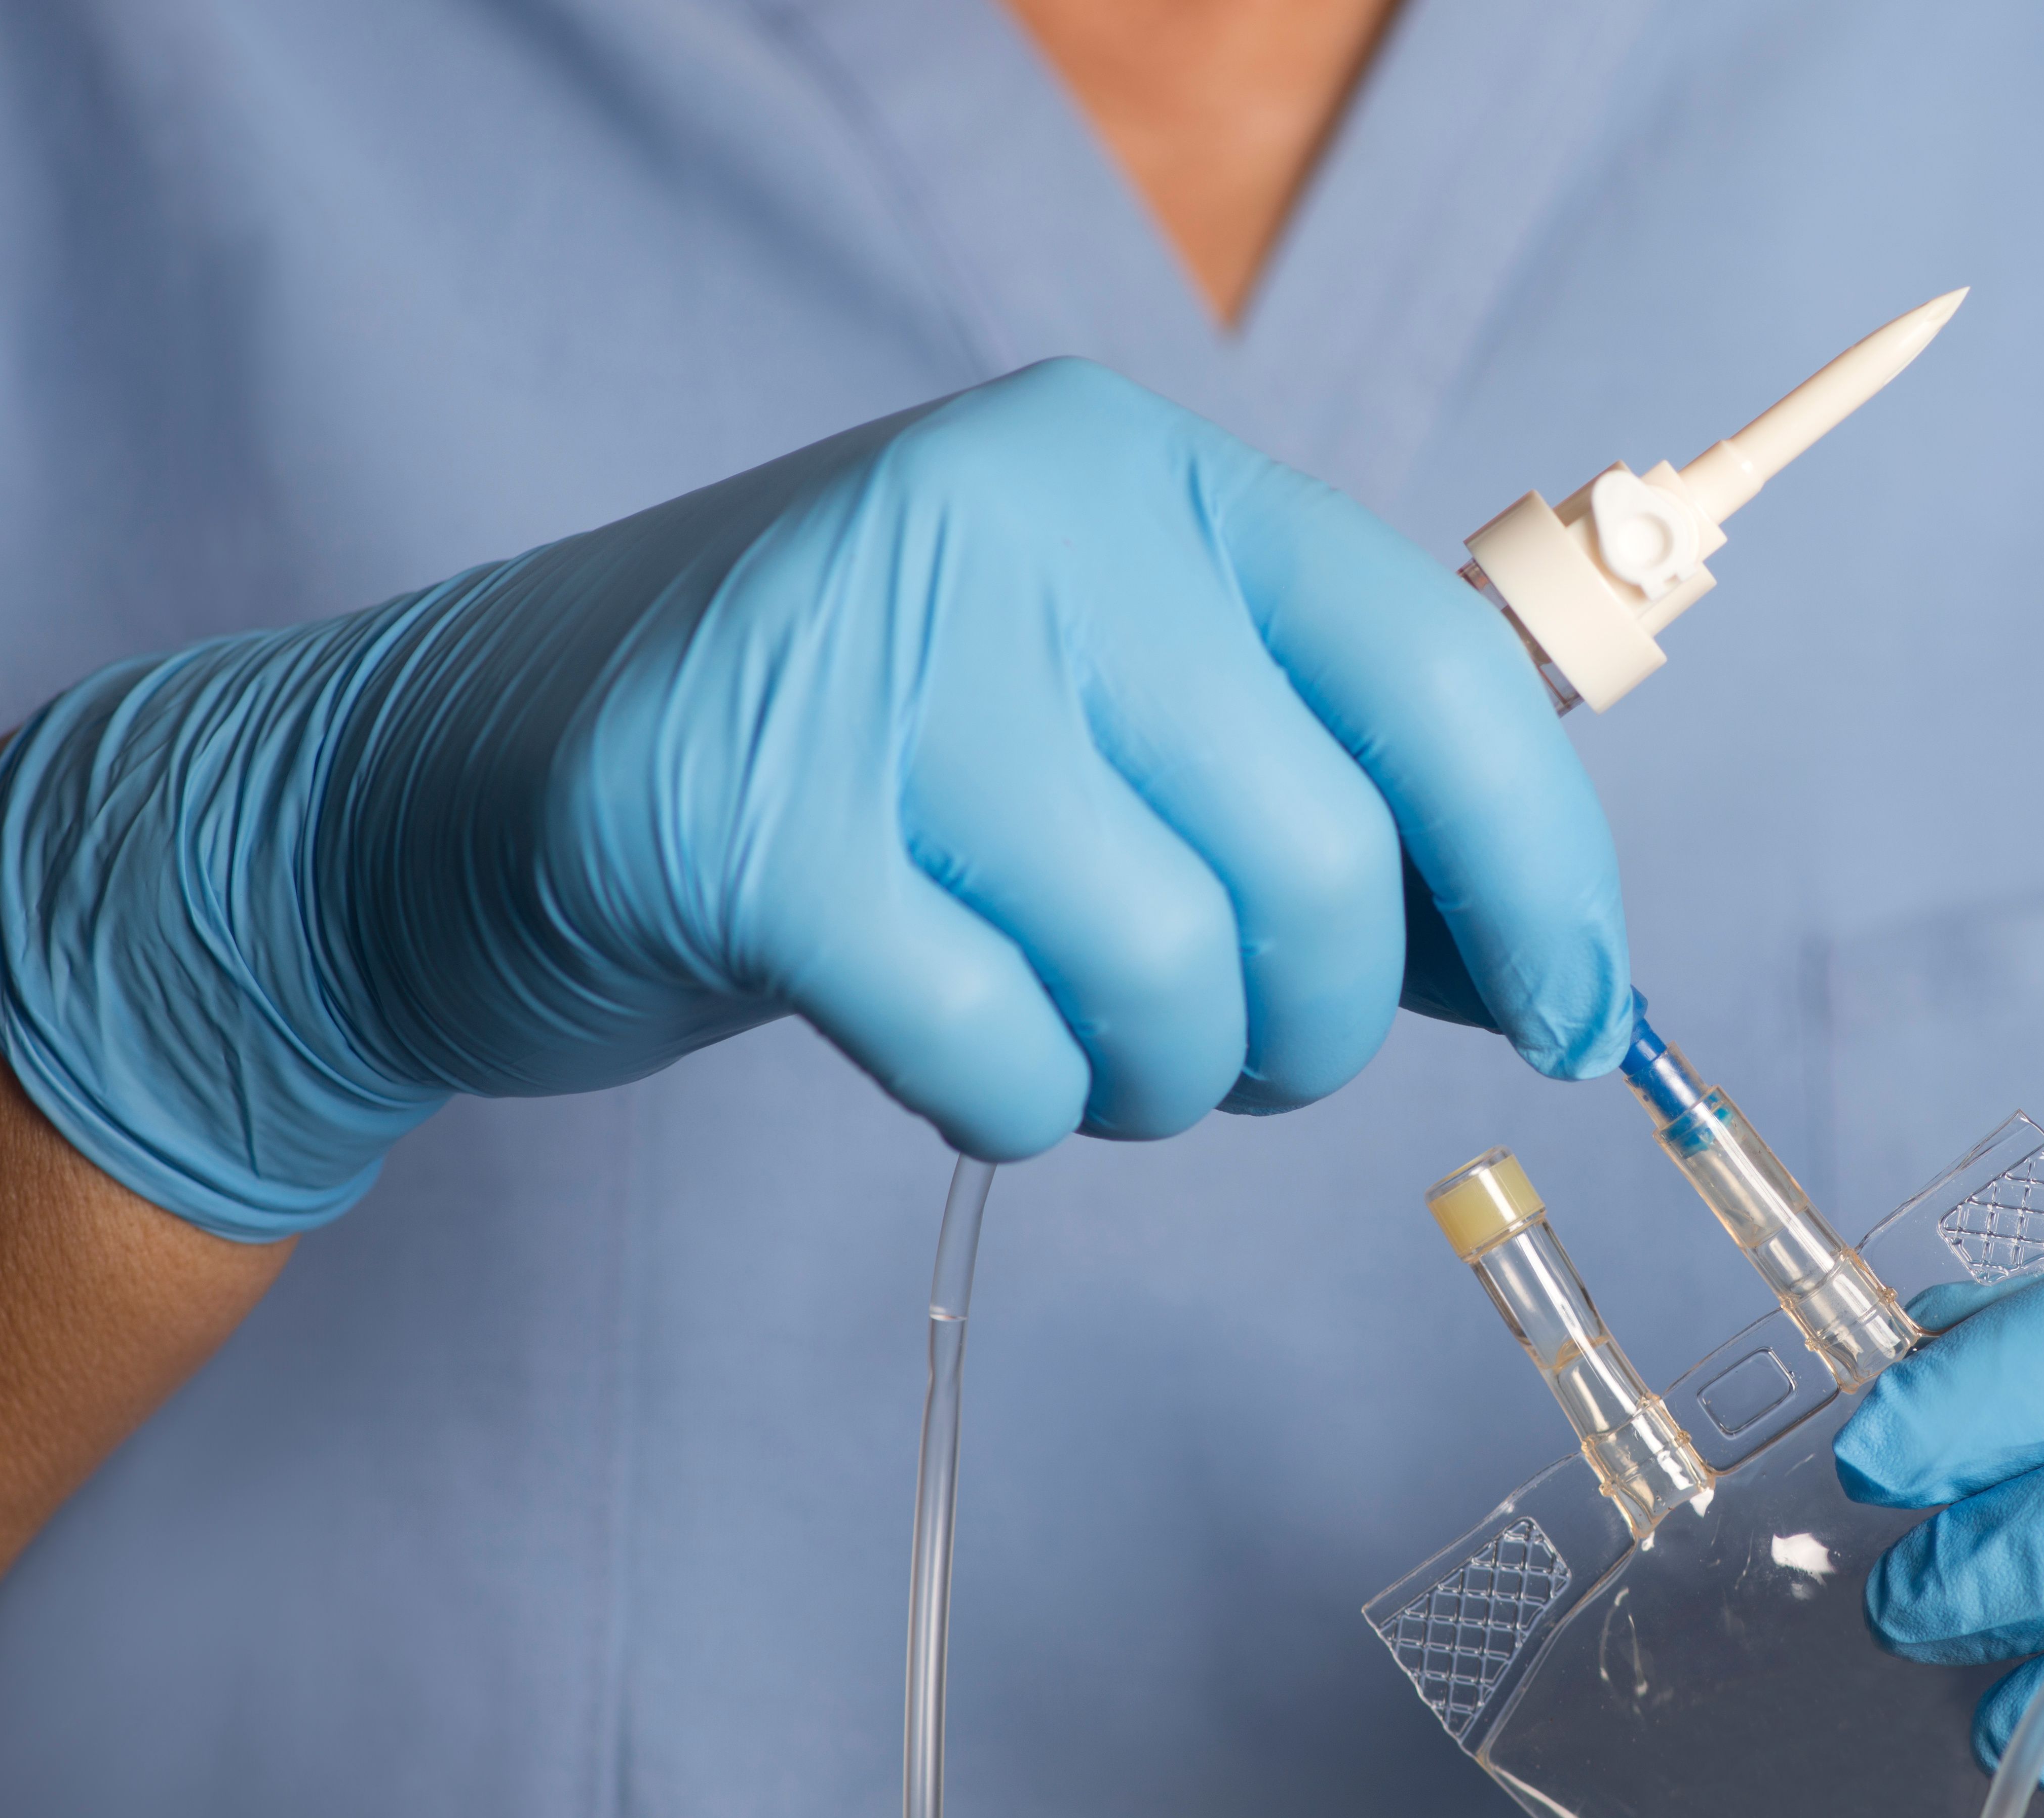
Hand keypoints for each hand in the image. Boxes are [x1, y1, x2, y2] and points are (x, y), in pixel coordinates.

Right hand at [0, 359, 1628, 1237]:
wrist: (458, 783)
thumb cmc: (846, 768)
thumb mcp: (1102, 714)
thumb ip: (1319, 794)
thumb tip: (1554, 954)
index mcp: (1144, 479)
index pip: (1442, 676)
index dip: (1547, 875)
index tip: (1584, 1016)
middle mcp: (1022, 524)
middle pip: (1322, 865)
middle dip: (1310, 1027)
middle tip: (1227, 1049)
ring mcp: (875, 662)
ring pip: (1174, 977)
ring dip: (1155, 1082)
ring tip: (1072, 1045)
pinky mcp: (747, 825)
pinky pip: (1004, 1055)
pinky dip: (1010, 1112)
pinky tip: (951, 1056)